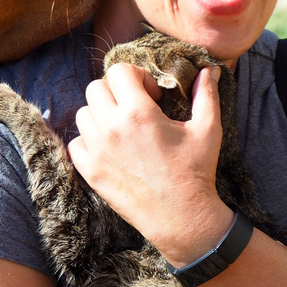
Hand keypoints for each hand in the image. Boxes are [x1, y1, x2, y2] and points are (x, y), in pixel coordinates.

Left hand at [67, 62, 232, 265]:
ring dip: (101, 113)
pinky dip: (88, 140)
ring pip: (83, 113)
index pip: (118, 71)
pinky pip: (75, 142)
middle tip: (135, 107)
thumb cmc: (196, 171)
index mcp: (138, 113)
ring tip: (123, 127)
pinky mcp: (90, 171)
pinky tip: (110, 147)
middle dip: (116, 92)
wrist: (181, 217)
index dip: (136, 76)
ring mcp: (96, 151)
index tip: (151, 94)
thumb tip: (210, 69)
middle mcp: (111, 128)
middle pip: (96, 88)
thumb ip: (206, 94)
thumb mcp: (207, 129)